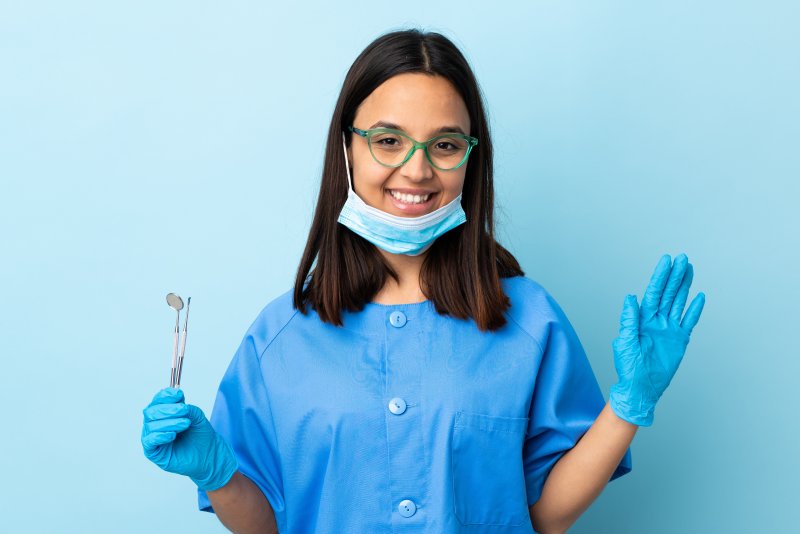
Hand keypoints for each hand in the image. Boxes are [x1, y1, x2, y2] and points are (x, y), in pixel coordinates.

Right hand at [141, 387, 237, 490]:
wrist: (208, 455)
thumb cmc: (200, 435)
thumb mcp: (197, 417)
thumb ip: (187, 408)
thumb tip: (178, 404)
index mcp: (164, 413)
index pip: (158, 400)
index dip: (166, 395)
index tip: (178, 393)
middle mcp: (155, 424)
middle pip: (151, 411)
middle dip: (168, 409)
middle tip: (184, 410)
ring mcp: (152, 438)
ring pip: (151, 426)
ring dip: (170, 422)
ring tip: (185, 424)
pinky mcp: (153, 452)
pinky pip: (149, 441)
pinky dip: (160, 436)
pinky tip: (172, 435)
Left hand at [609, 254, 705, 425]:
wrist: (641, 388)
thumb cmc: (628, 367)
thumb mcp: (626, 343)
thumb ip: (629, 320)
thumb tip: (631, 297)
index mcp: (642, 319)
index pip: (653, 292)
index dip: (660, 276)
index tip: (666, 261)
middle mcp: (656, 321)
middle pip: (668, 293)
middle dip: (674, 276)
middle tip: (682, 258)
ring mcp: (669, 329)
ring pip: (678, 303)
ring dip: (684, 286)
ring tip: (689, 269)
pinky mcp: (679, 340)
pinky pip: (689, 321)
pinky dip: (694, 309)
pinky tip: (699, 296)